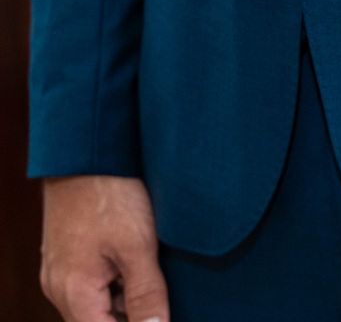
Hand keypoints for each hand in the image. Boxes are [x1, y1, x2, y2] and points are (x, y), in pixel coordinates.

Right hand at [41, 176, 168, 321]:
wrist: (85, 153)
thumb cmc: (110, 195)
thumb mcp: (138, 246)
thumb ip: (147, 294)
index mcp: (73, 294)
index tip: (163, 314)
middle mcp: (60, 289)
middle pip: (102, 321)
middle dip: (134, 314)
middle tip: (161, 284)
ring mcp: (62, 272)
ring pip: (101, 303)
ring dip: (128, 296)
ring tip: (152, 266)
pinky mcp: (69, 256)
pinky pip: (96, 283)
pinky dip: (120, 278)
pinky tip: (140, 257)